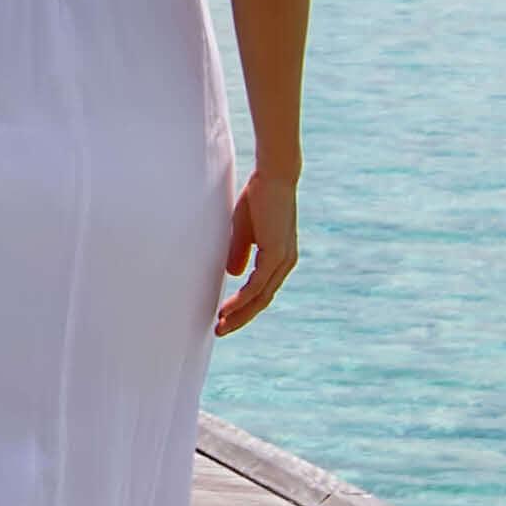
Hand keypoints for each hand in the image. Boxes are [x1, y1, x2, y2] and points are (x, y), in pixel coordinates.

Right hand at [218, 165, 298, 334]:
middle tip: (220, 329)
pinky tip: (229, 307)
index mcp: (279, 258)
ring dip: (240, 313)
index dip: (242, 306)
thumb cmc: (259, 197)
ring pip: (261, 297)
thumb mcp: (244, 229)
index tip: (223, 316)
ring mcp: (283, 260)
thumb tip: (233, 274)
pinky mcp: (277, 253)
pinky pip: (258, 284)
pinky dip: (243, 298)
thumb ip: (239, 251)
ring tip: (221, 324)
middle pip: (262, 300)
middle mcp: (285, 263)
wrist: (274, 176)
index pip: (261, 290)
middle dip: (240, 317)